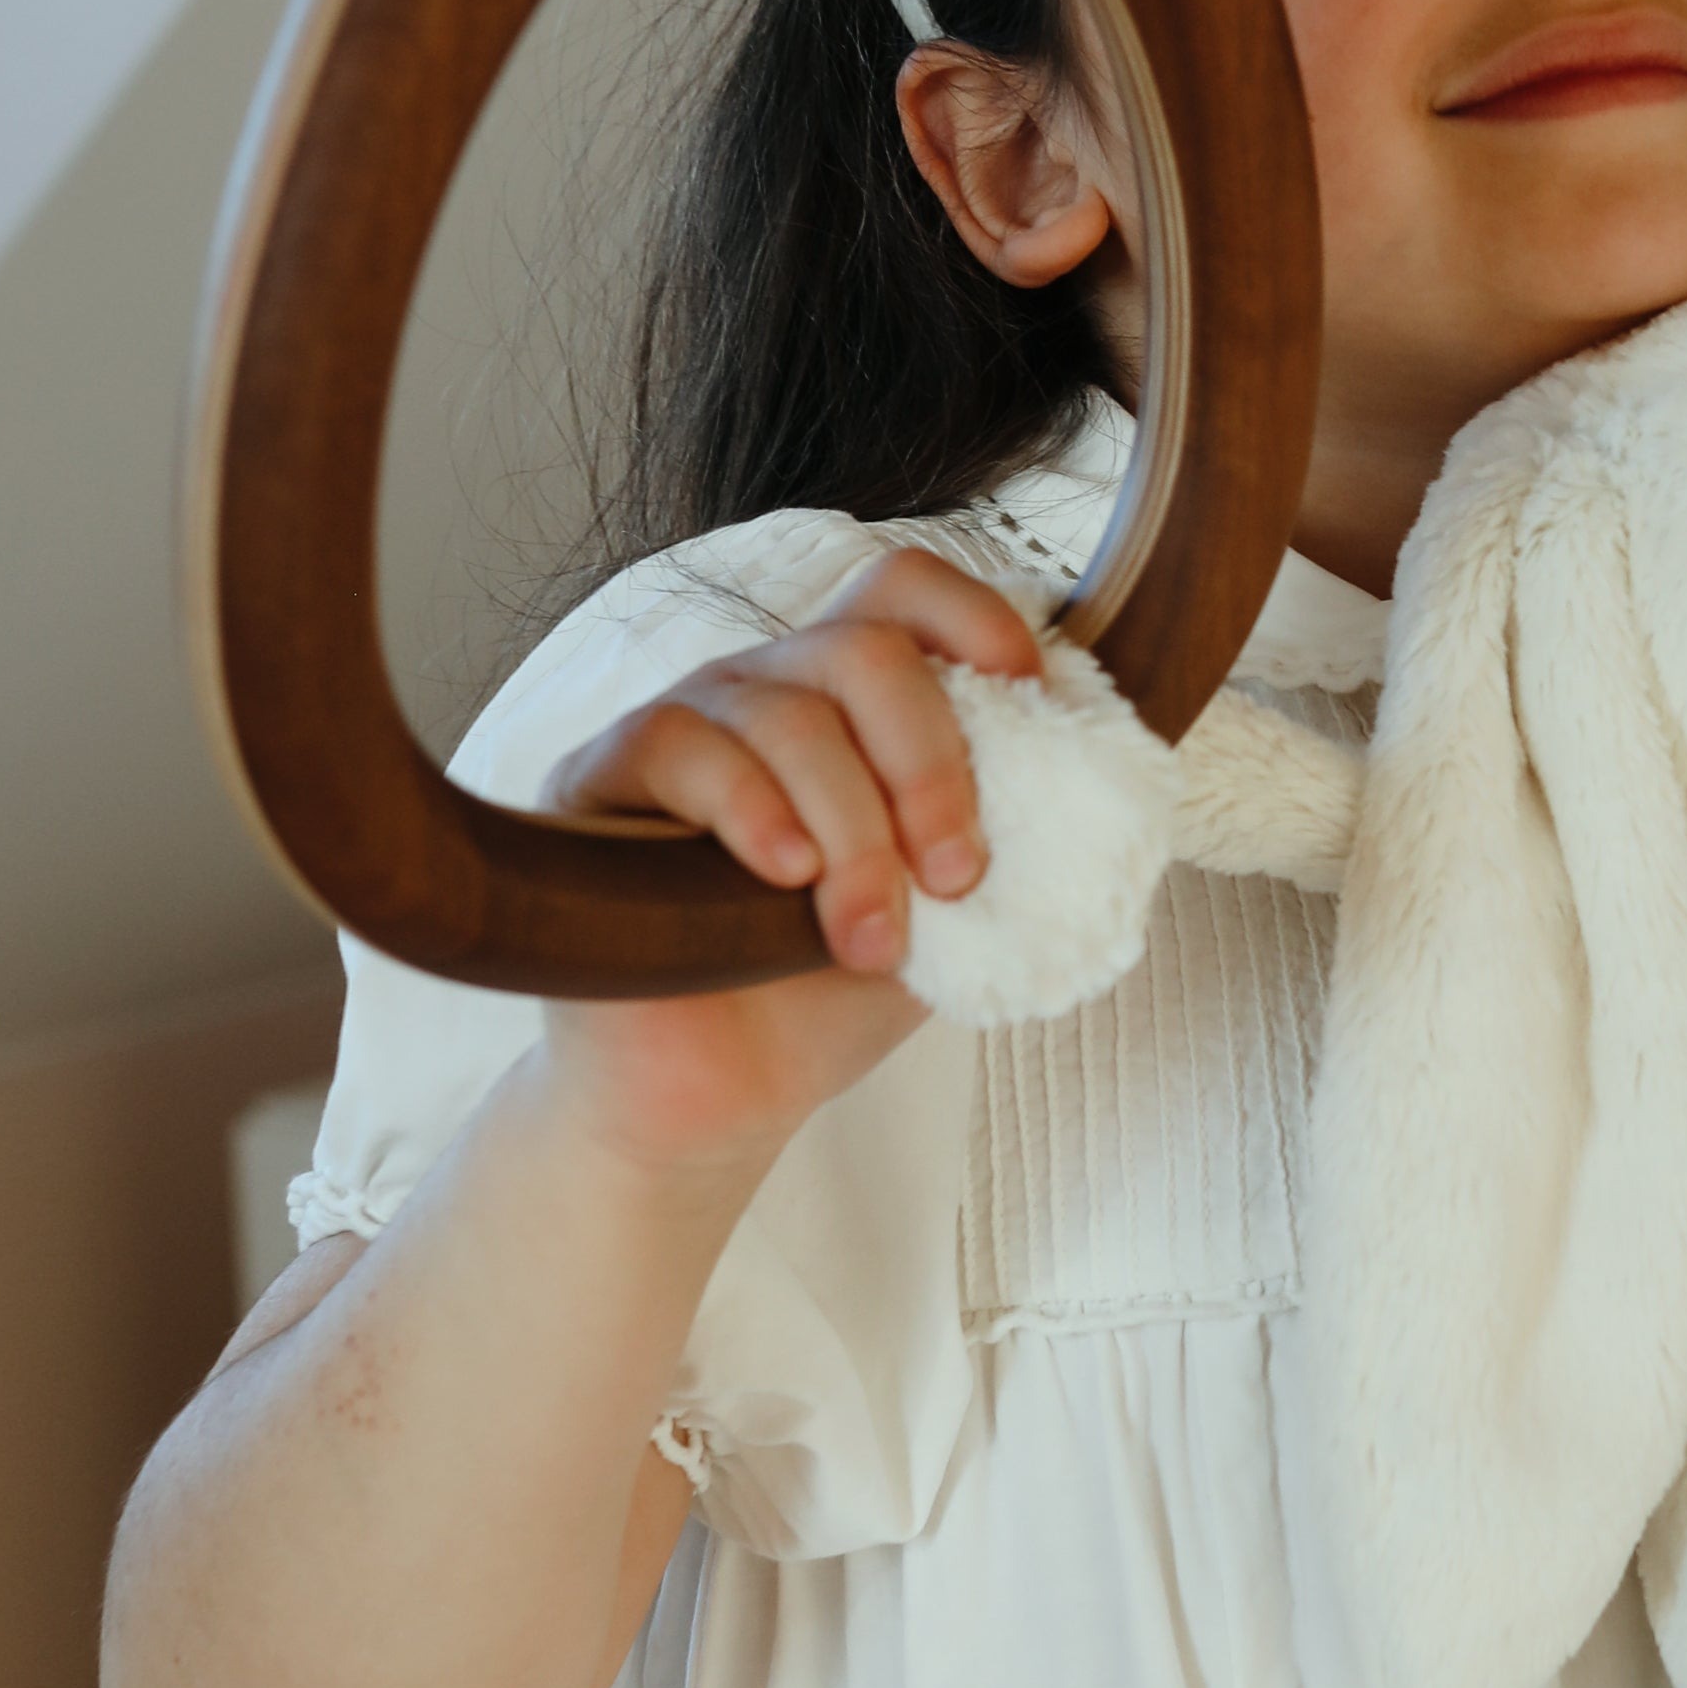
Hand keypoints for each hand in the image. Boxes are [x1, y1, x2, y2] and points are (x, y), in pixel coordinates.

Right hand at [529, 547, 1041, 1169]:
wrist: (715, 1097)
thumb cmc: (824, 992)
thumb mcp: (943, 909)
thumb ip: (999, 832)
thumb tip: (1086, 781)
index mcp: (849, 702)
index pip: (904, 590)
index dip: (975, 618)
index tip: (1031, 699)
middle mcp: (766, 691)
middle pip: (864, 648)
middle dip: (931, 763)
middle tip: (956, 877)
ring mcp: (683, 723)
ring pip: (787, 712)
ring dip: (855, 832)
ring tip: (870, 938)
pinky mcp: (600, 773)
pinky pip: (682, 747)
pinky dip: (755, 810)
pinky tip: (787, 878)